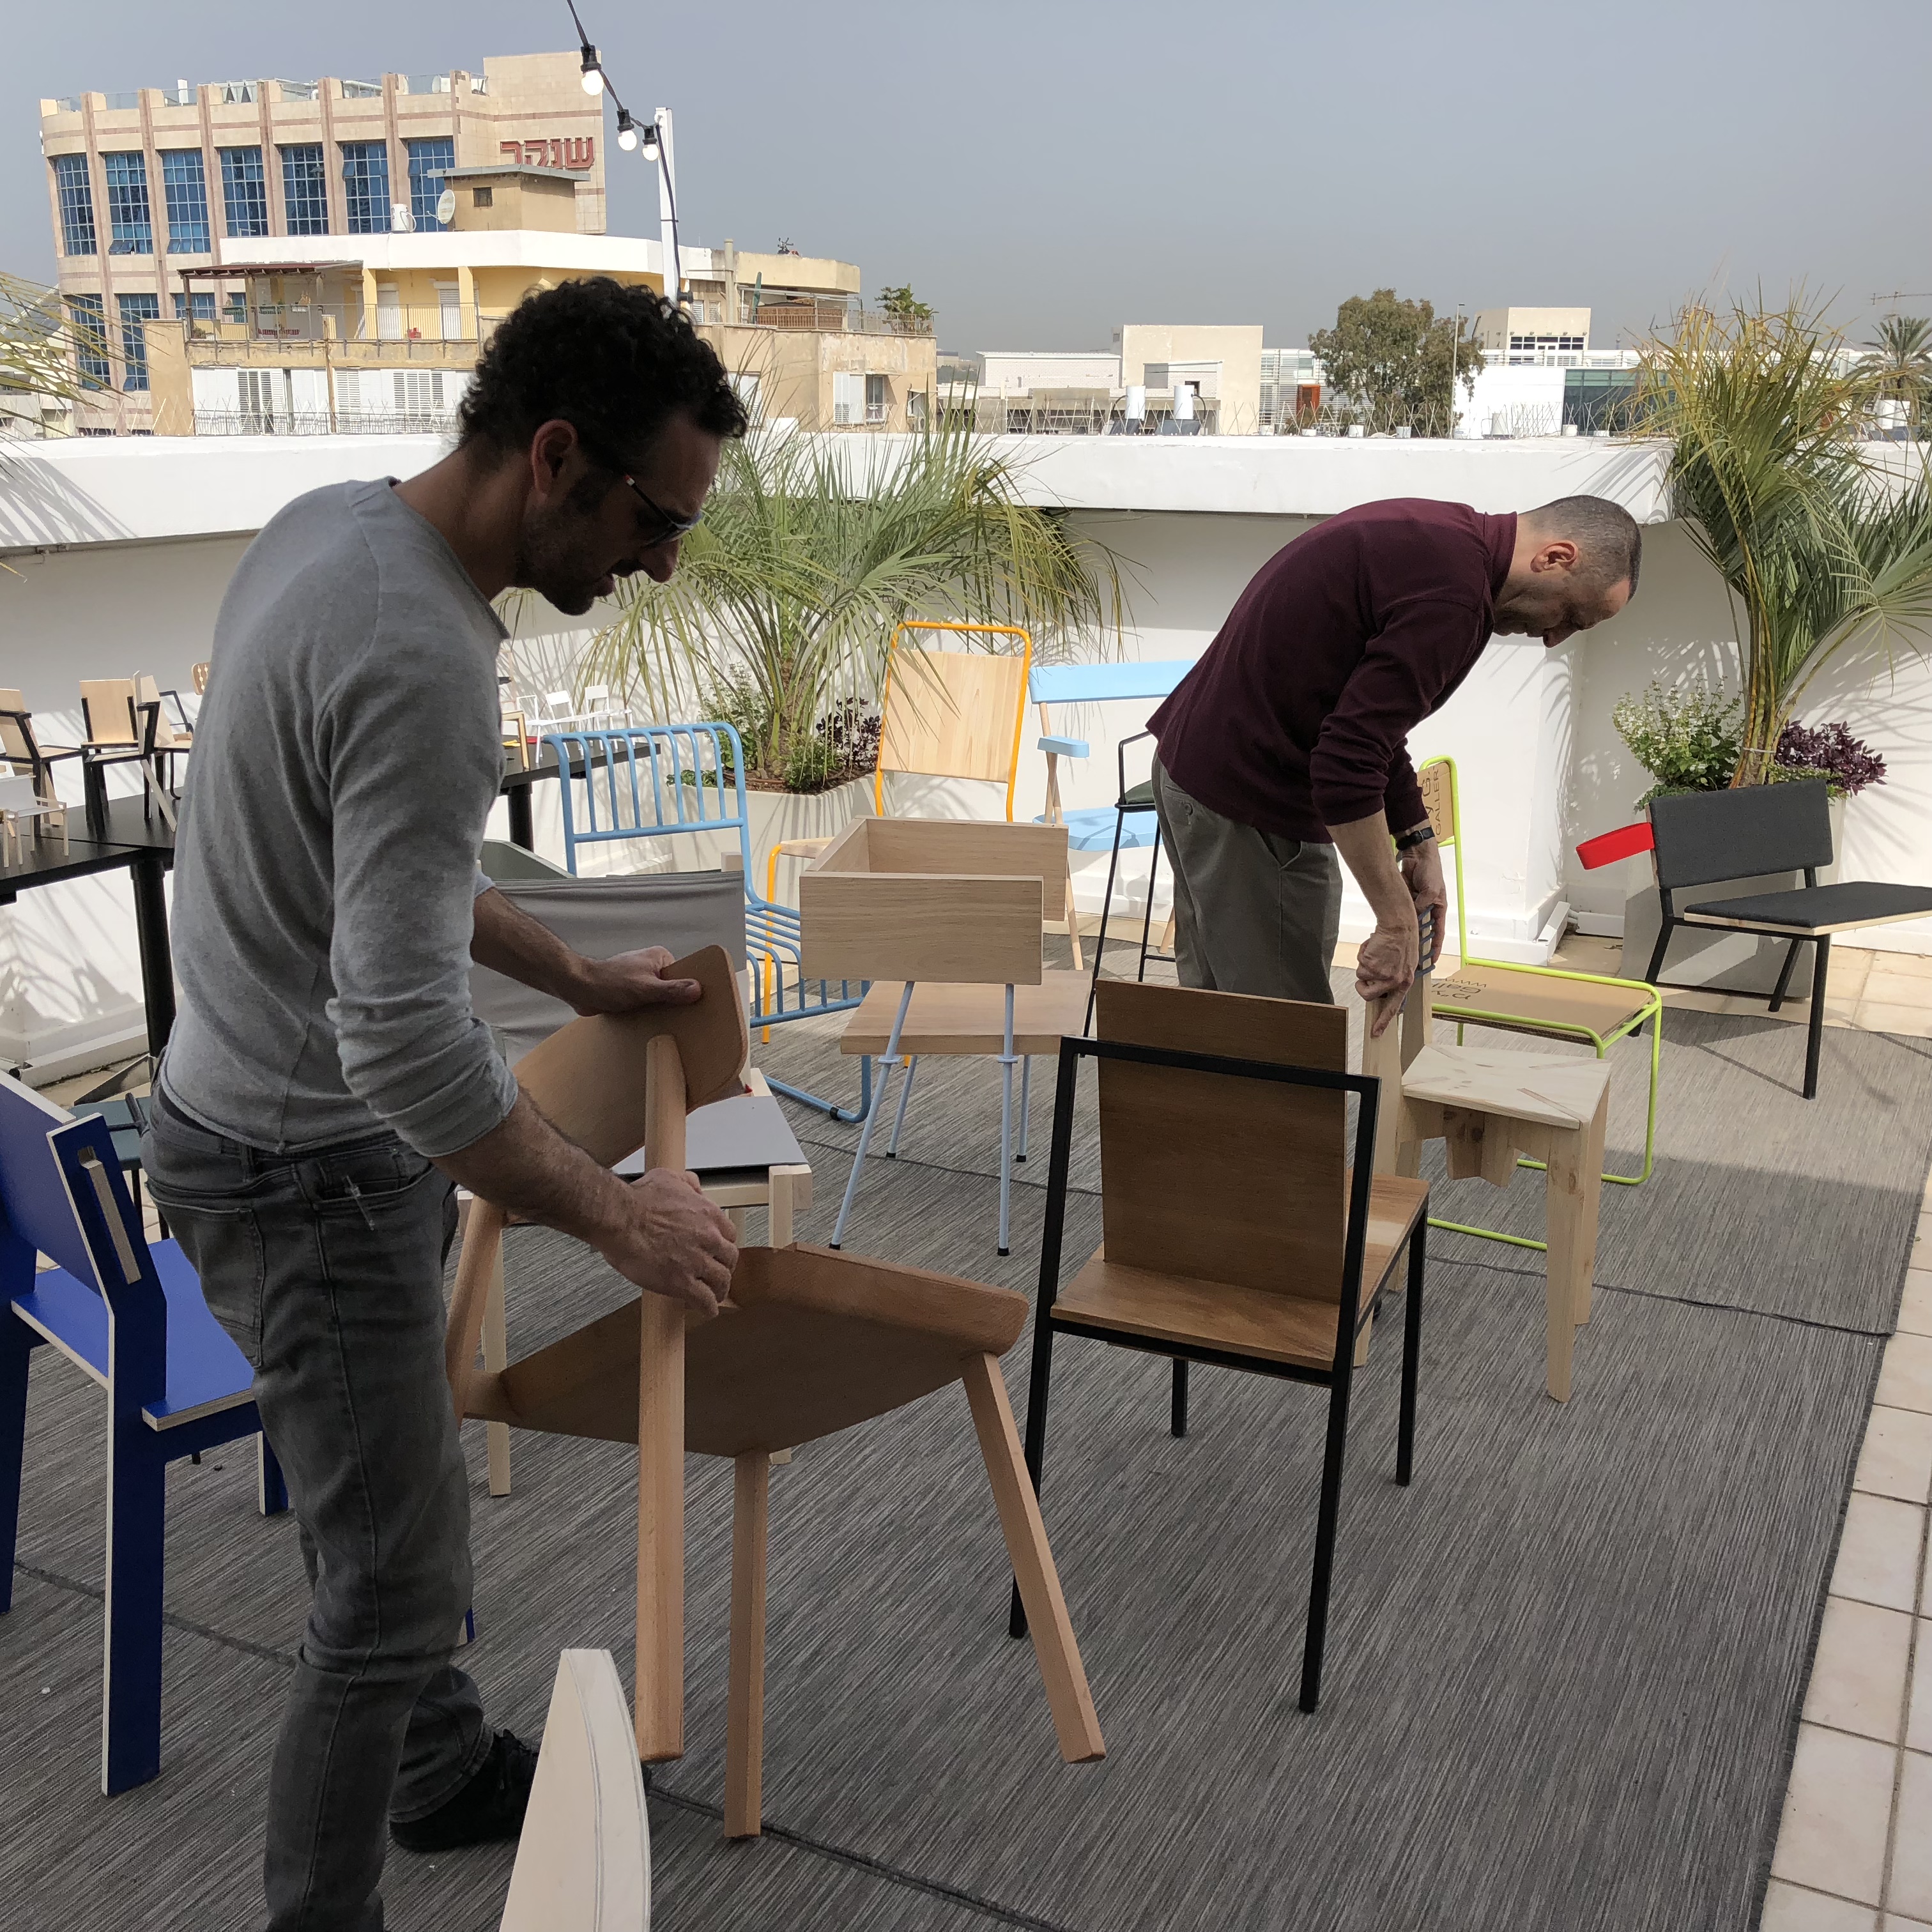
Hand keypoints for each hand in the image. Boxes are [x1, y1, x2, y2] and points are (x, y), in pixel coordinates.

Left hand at [571, 946, 701, 1015]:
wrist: (578, 988)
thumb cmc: (608, 983)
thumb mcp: (646, 988)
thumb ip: (671, 990)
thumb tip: (698, 989)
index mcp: (659, 957)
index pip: (685, 975)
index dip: (690, 990)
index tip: (696, 1006)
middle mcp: (651, 966)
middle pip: (673, 987)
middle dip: (675, 1003)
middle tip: (682, 1019)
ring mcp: (641, 979)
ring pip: (660, 998)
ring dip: (661, 1011)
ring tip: (667, 1024)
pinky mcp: (630, 993)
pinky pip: (647, 1004)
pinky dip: (649, 1014)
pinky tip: (651, 1024)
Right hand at [594, 1167, 737, 1316]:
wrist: (620, 1218)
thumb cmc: (638, 1200)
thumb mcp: (669, 1178)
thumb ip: (688, 1183)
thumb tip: (695, 1186)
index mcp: (708, 1215)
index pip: (729, 1234)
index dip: (723, 1246)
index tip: (718, 1252)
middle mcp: (708, 1238)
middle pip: (729, 1259)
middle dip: (724, 1268)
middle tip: (718, 1274)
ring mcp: (697, 1262)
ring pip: (721, 1281)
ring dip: (719, 1290)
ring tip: (713, 1296)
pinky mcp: (682, 1283)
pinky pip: (704, 1300)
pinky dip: (707, 1307)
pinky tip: (705, 1310)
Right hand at [1355, 918, 1418, 1035]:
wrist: (1399, 925)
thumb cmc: (1402, 942)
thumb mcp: (1404, 964)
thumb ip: (1394, 979)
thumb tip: (1379, 990)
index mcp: (1405, 983)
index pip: (1392, 1007)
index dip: (1382, 1021)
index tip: (1375, 1033)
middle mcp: (1394, 981)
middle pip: (1368, 995)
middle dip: (1362, 985)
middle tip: (1365, 972)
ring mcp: (1382, 974)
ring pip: (1361, 978)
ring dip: (1363, 966)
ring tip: (1375, 954)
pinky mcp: (1372, 964)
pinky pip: (1359, 965)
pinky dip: (1362, 955)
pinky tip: (1373, 947)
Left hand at [1400, 842, 1447, 970]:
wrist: (1417, 855)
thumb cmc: (1430, 870)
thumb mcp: (1431, 891)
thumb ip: (1422, 905)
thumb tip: (1412, 917)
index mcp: (1438, 908)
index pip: (1438, 932)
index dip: (1436, 947)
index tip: (1432, 960)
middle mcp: (1427, 908)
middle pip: (1422, 930)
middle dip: (1417, 944)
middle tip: (1411, 958)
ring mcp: (1415, 904)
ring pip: (1409, 923)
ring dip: (1405, 933)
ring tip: (1398, 947)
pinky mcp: (1404, 899)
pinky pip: (1400, 913)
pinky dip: (1395, 919)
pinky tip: (1389, 930)